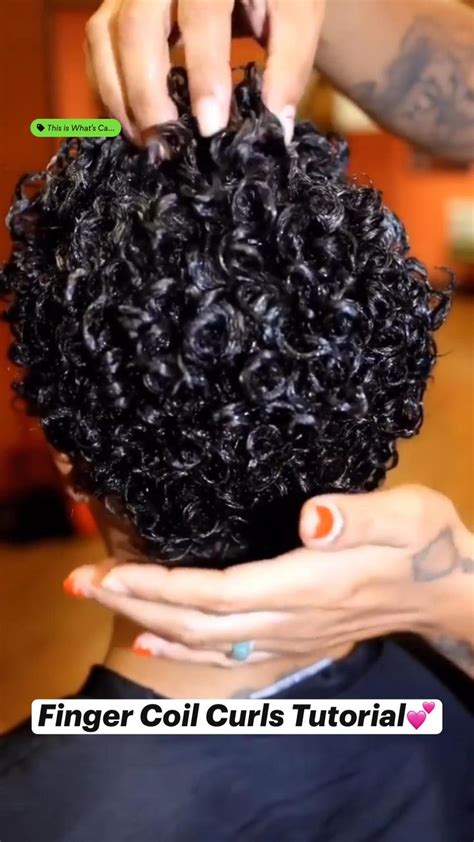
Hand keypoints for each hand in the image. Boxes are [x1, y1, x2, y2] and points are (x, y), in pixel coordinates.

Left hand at [67, 485, 473, 670]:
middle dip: (135, 601)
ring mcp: (290, 635)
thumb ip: (361, 517)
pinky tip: (152, 638)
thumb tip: (314, 517)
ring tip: (100, 600)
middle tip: (80, 581)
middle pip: (198, 621)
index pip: (219, 592)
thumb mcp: (409, 515)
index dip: (161, 585)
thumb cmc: (426, 543)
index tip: (112, 572)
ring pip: (206, 641)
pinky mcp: (292, 637)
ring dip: (148, 621)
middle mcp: (291, 619)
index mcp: (309, 585)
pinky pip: (228, 654)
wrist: (448, 588)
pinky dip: (184, 648)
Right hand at [85, 0, 325, 142]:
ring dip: (121, 97)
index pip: (201, 14)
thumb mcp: (296, 16)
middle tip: (170, 145)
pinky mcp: (114, 7)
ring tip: (150, 143)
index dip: (204, 73)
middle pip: (136, 27)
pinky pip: (96, 48)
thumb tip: (275, 130)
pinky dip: (109, 90)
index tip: (212, 128)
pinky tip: (134, 126)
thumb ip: (289, 67)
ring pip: (104, 37)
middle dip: (148, 94)